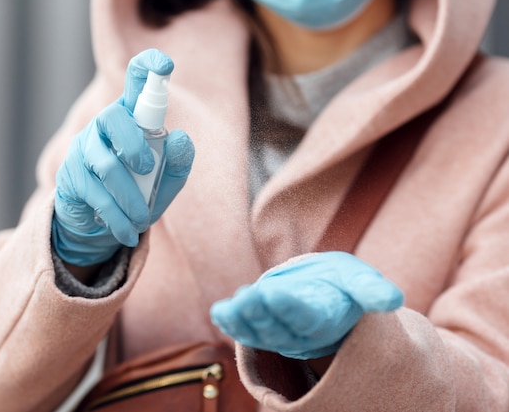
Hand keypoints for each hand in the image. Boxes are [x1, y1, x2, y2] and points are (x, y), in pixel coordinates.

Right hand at [52, 48, 194, 265]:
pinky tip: (128, 232)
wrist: (102, 225)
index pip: (136, 83)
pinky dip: (115, 216)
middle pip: (113, 119)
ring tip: (142, 219)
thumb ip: (177, 163)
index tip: (163, 64)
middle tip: (147, 167)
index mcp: (132, 118)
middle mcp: (104, 126)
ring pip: (104, 164)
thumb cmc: (139, 193)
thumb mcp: (165, 182)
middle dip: (133, 144)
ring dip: (128, 196)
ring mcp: (83, 149)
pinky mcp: (70, 177)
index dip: (148, 69)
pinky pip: (94, 193)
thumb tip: (181, 139)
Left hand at [210, 251, 403, 359]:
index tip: (273, 294)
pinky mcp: (262, 328)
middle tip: (245, 297)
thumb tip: (394, 300)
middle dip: (260, 312)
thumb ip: (372, 290)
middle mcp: (299, 331)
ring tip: (227, 308)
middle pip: (278, 326)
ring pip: (258, 331)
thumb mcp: (358, 281)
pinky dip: (230, 323)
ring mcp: (278, 332)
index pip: (307, 318)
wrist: (323, 293)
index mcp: (324, 319)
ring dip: (241, 320)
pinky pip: (245, 330)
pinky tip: (219, 313)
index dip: (290, 309)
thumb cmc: (341, 285)